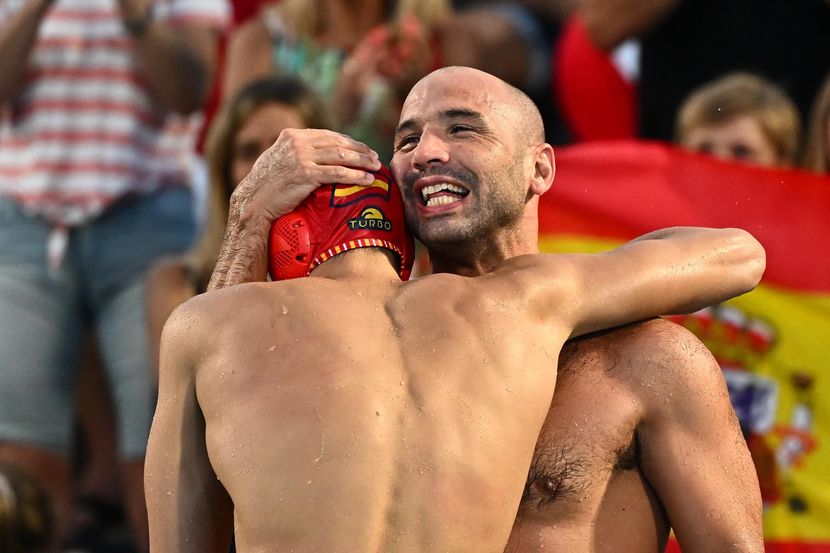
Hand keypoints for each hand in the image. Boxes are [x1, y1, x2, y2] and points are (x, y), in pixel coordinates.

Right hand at [234, 128, 381, 224]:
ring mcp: (302, 157)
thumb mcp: (277, 159)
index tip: (362, 148)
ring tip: (376, 167)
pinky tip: (368, 180)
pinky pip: (338, 173)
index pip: (328, 135)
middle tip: (374, 157)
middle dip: (360, 150)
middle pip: (338, 143)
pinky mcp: (307, 174)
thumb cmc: (264, 186)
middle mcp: (297, 142)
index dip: (348, 141)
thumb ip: (295, 152)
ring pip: (341, 156)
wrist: (252, 203)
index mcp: (291, 135)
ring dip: (363, 161)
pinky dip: (356, 176)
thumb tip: (316, 153)